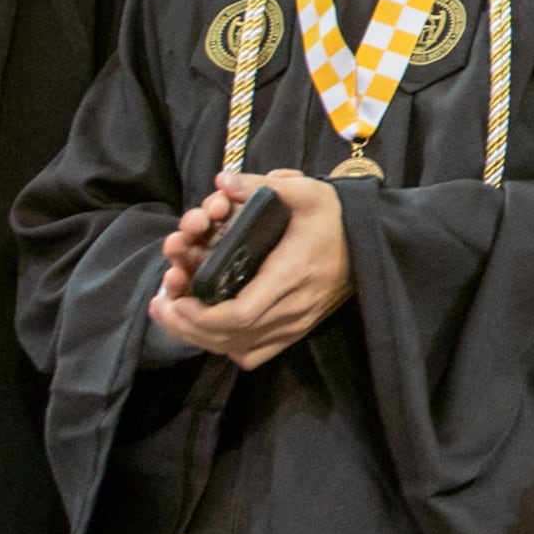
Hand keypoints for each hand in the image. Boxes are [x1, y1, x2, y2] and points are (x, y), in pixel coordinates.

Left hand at [149, 169, 354, 369]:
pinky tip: (207, 328)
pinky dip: (225, 345)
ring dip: (199, 337)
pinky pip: (255, 352)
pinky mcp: (296, 330)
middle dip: (187, 327)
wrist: (373, 245)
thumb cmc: (337, 217)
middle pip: (230, 337)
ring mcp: (295, 324)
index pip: (240, 313)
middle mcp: (292, 308)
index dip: (201, 316)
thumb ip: (262, 185)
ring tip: (172, 315)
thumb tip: (222, 181)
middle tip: (159, 306)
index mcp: (290, 276)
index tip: (174, 300)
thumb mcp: (307, 192)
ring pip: (238, 348)